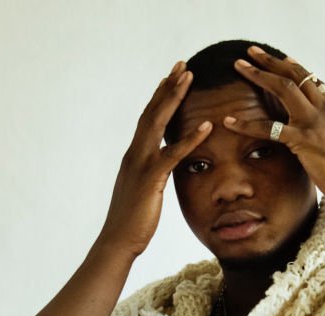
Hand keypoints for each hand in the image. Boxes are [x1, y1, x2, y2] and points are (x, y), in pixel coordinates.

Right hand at [98, 61, 213, 256]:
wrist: (118, 242)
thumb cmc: (131, 224)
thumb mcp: (142, 194)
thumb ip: (150, 177)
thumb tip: (158, 173)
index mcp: (134, 157)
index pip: (147, 120)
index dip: (159, 97)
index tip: (171, 78)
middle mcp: (135, 154)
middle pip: (152, 112)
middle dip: (168, 87)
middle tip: (183, 65)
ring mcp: (141, 164)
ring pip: (158, 123)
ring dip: (175, 98)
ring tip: (190, 78)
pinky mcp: (151, 179)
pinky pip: (173, 154)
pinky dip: (190, 139)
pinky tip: (207, 127)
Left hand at [225, 46, 324, 204]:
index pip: (312, 81)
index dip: (296, 68)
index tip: (283, 58)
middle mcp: (323, 109)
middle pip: (295, 75)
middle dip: (271, 61)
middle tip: (252, 52)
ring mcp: (313, 122)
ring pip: (283, 88)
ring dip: (259, 75)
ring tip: (239, 67)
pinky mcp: (303, 140)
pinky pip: (269, 128)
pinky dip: (246, 124)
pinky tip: (229, 121)